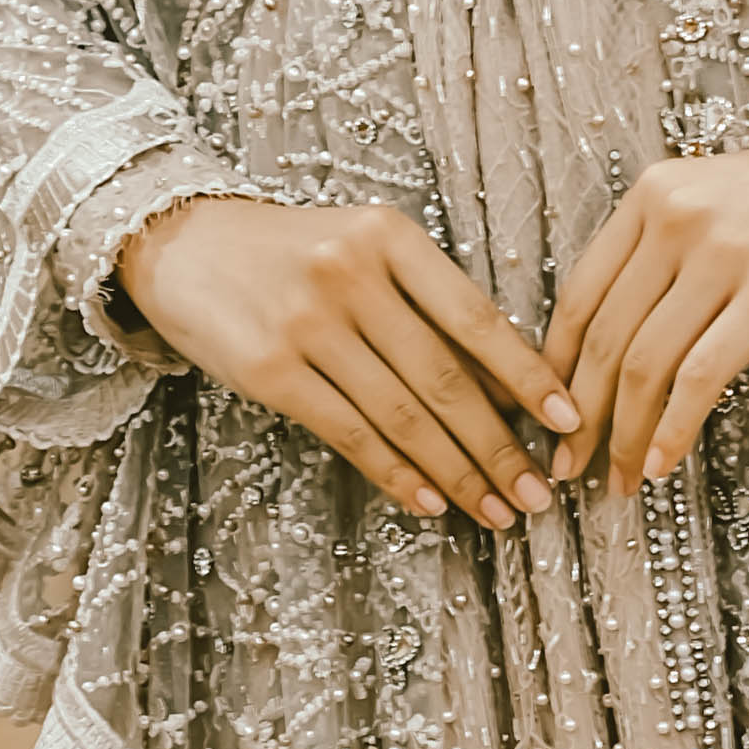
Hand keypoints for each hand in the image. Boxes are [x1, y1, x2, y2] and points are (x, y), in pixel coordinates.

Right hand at [115, 195, 581, 527]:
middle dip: (500, 445)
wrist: (180, 242)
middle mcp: (352, 275)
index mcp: (390, 237)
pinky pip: (350, 433)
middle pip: (445, 377)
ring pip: (403, 414)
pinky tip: (431, 502)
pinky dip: (397, 473)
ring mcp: (308, 323)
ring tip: (498, 510)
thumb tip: (507, 386)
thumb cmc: (290, 252)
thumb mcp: (363, 249)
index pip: (475, 317)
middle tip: (540, 494)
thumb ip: (426, 303)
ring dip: (458, 472)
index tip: (568, 422)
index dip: (527, 376)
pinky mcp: (270, 369)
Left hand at [546, 119, 748, 494]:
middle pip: (606, 337)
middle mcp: (676, 218)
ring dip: (625, 434)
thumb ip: (663, 250)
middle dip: (582, 414)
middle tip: (570, 465)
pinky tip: (663, 464)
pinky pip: (703, 376)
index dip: (555, 367)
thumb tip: (618, 341)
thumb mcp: (716, 200)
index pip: (579, 294)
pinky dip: (674, 428)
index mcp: (652, 194)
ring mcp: (723, 254)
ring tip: (620, 479)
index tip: (549, 417)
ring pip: (646, 364)